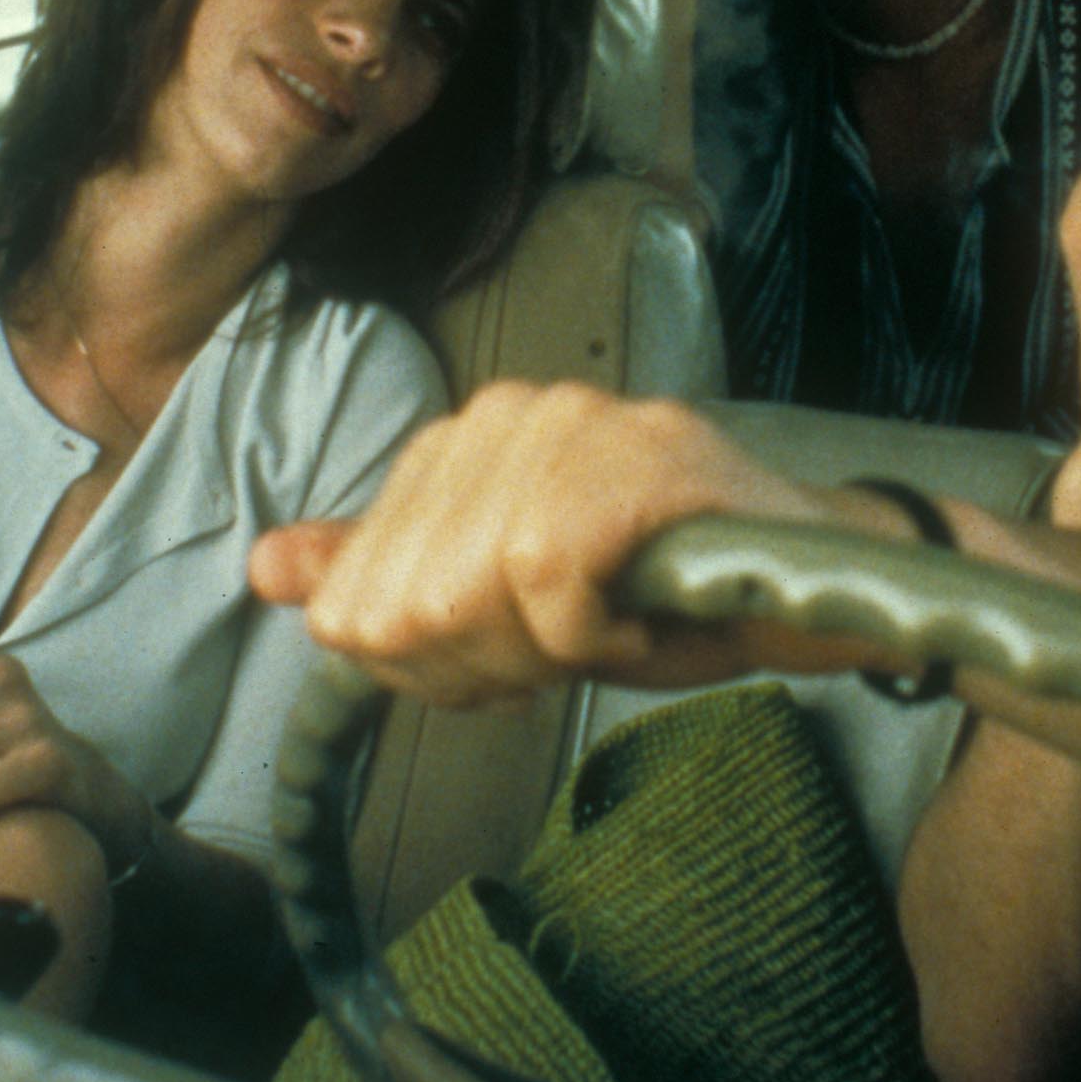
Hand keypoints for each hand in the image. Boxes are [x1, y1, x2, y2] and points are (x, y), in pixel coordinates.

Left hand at [250, 381, 899, 706]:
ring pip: (460, 602)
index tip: (523, 653)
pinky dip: (596, 638)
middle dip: (485, 667)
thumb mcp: (501, 600)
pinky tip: (644, 613)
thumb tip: (267, 567)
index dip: (439, 665)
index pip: (361, 601)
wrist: (812, 585)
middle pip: (402, 612)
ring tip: (612, 623)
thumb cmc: (663, 593)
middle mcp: (504, 414)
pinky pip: (545, 596)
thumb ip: (383, 578)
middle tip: (576, 644)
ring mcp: (563, 429)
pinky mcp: (613, 467)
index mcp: (461, 441)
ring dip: (542, 653)